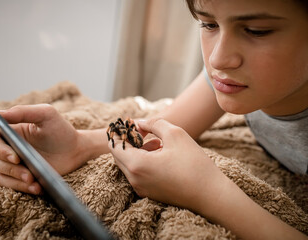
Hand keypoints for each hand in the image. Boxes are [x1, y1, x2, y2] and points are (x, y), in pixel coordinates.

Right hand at [0, 104, 86, 194]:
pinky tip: (38, 187)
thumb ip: (23, 111)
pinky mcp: (20, 177)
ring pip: (0, 175)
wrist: (75, 150)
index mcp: (9, 131)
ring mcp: (12, 164)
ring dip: (16, 180)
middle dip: (10, 169)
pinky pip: (12, 186)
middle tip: (28, 173)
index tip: (15, 157)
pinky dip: (23, 188)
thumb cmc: (60, 130)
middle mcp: (6, 148)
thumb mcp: (46, 114)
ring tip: (34, 181)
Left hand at [109, 118, 225, 211]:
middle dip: (128, 140)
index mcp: (137, 164)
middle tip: (142, 130)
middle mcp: (134, 179)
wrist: (211, 196)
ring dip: (136, 150)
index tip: (127, 122)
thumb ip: (154, 123)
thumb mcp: (175, 134)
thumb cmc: (194, 164)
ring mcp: (140, 188)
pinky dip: (142, 160)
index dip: (118, 131)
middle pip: (119, 155)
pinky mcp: (149, 193)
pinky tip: (160, 154)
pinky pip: (137, 173)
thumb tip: (139, 123)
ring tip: (156, 142)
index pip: (114, 145)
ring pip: (128, 164)